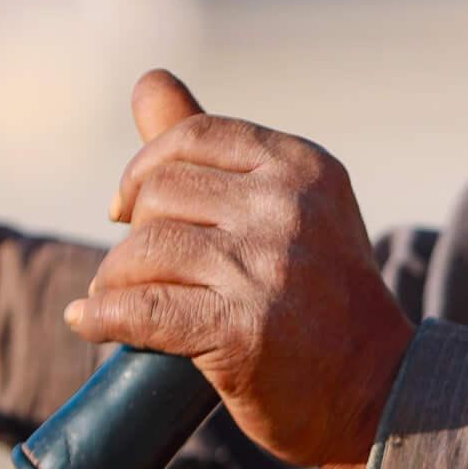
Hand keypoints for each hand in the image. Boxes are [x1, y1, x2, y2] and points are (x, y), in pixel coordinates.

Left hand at [66, 70, 412, 468]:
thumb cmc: (322, 297)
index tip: (127, 208)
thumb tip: (148, 80)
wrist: (376, 388)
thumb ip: (215, 147)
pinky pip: (140, 309)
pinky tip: (91, 324)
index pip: (193, 137)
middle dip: (133, 232)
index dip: (144, 169)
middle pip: (159, 193)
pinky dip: (102, 318)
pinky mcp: (242, 328)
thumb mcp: (288, 204)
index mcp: (302, 167)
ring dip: (113, 279)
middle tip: (139, 269)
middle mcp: (287, 206)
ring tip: (114, 300)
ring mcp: (266, 266)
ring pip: (143, 250)